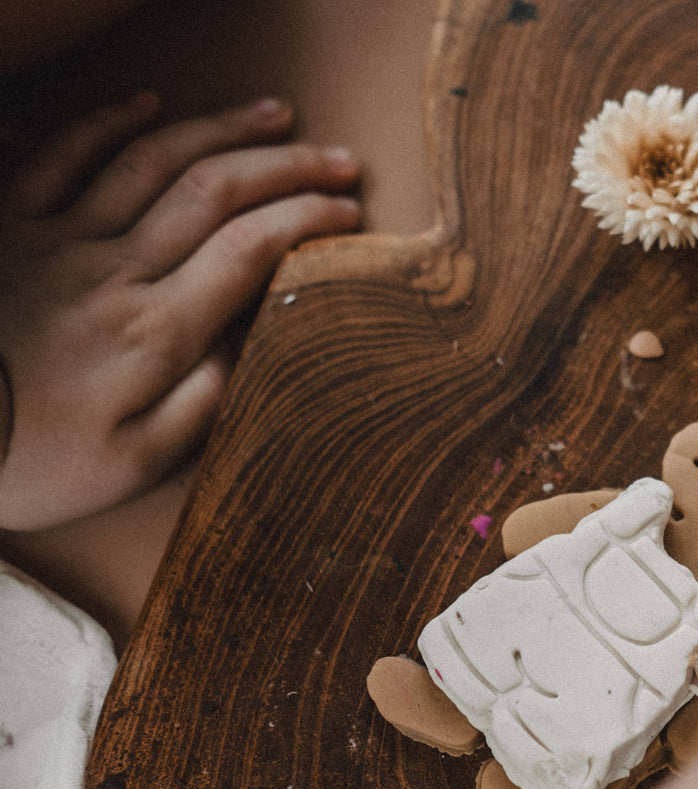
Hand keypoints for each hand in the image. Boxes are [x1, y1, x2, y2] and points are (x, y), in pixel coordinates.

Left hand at [0, 93, 360, 529]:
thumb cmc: (27, 460)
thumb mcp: (132, 465)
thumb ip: (202, 405)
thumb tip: (253, 345)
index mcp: (155, 330)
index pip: (251, 249)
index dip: (309, 219)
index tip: (351, 211)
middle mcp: (113, 269)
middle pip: (214, 191)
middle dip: (287, 165)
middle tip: (340, 156)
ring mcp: (55, 238)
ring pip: (151, 161)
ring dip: (219, 129)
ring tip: (272, 114)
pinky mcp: (5, 225)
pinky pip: (59, 153)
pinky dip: (108, 122)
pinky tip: (148, 103)